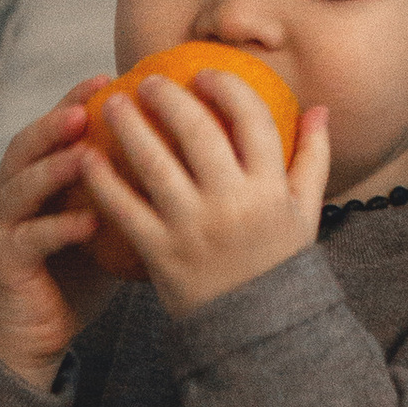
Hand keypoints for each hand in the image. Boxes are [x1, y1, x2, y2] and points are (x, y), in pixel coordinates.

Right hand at [0, 93, 114, 385]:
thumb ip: (126, 186)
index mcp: (36, 176)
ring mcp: (2, 226)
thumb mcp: (106, 221)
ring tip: (82, 155)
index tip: (109, 75)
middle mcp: (12, 192)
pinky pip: (30, 239)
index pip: (53, 127)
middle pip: (26, 145)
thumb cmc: (78, 271)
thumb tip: (188, 153)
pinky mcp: (3, 262)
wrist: (35, 329)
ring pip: (20, 186)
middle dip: (54, 123)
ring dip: (51, 168)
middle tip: (87, 107)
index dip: (75, 97)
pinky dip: (57, 227)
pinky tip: (88, 222)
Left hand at [79, 69, 331, 317]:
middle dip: (168, 98)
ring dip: (129, 126)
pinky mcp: (160, 253)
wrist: (253, 332)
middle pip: (196, 131)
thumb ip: (313, 157)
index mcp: (269, 187)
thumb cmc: (276, 265)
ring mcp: (193, 228)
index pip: (250, 118)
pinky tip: (89, 158)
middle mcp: (232, 202)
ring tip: (112, 103)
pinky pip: (126, 209)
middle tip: (146, 82)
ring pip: (155, 162)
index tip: (202, 74)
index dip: (225, 88)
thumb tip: (318, 107)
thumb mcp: (305, 212)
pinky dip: (104, 180)